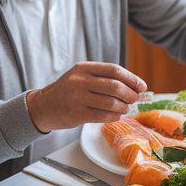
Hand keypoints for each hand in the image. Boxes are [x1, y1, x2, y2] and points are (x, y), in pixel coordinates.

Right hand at [26, 61, 146, 133]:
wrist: (43, 107)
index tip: (142, 86)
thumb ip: (102, 78)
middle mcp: (80, 80)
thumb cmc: (67, 92)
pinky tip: (116, 116)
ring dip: (123, 107)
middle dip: (130, 94)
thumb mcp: (81, 77)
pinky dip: (114, 117)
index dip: (132, 79)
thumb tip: (132, 86)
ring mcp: (77, 97)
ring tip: (125, 109)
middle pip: (115, 86)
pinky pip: (103, 116)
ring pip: (111, 103)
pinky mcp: (77, 113)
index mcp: (84, 68)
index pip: (114, 70)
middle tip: (135, 99)